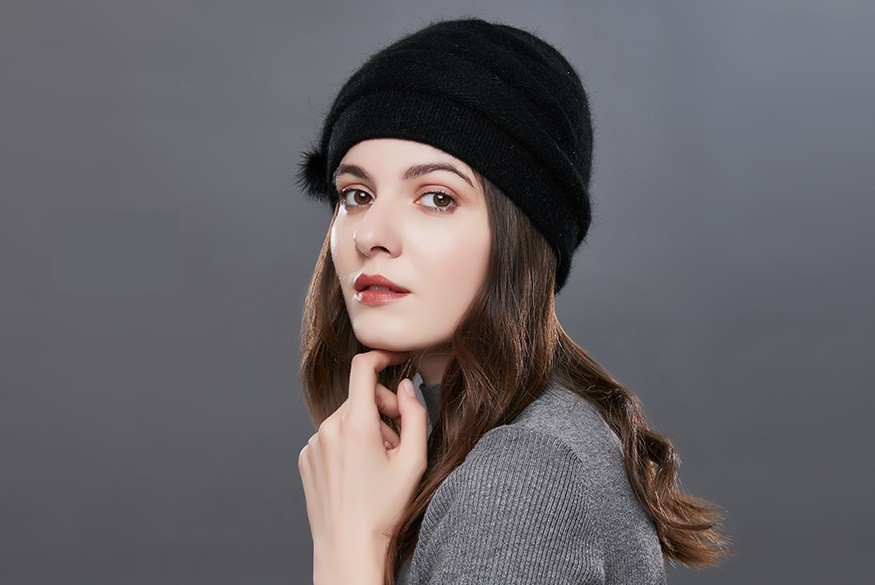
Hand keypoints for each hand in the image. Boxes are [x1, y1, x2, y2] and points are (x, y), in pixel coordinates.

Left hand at [298, 350, 428, 564]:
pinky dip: (346, 444)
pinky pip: (330, 437)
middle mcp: (328, 429)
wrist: (349, 546)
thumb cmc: (384, 509)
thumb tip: (406, 387)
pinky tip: (357, 472)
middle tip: (397, 443)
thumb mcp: (414, 460)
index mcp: (356, 425)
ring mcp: (313, 444)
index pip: (362, 368)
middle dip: (382, 411)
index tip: (394, 359)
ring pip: (346, 418)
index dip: (381, 356)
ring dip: (365, 430)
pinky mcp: (305, 458)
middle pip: (360, 398)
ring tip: (377, 465)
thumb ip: (414, 415)